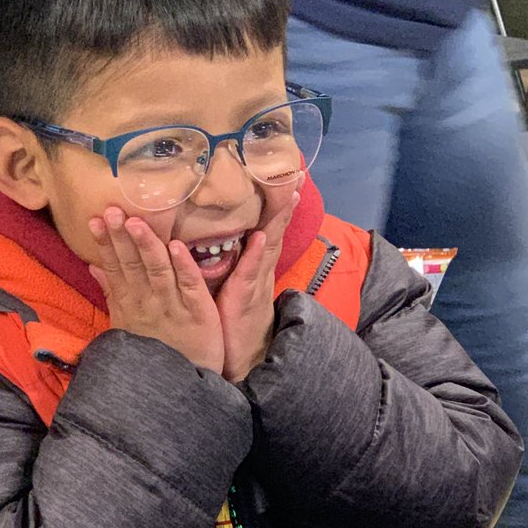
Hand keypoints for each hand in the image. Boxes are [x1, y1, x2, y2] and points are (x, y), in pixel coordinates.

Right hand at [87, 207, 224, 373]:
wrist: (182, 387)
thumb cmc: (156, 351)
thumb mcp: (126, 323)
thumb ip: (112, 292)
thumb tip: (93, 265)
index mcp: (130, 304)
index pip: (114, 268)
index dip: (106, 244)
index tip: (95, 219)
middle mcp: (148, 303)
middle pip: (133, 265)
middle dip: (121, 238)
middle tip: (111, 211)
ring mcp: (173, 307)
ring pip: (158, 271)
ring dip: (147, 246)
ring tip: (136, 223)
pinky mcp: (199, 313)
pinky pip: (190, 286)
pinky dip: (183, 266)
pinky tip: (175, 246)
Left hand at [216, 191, 299, 382]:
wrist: (242, 357)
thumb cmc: (234, 319)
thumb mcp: (234, 283)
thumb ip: (235, 260)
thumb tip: (231, 235)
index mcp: (257, 263)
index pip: (269, 225)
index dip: (277, 200)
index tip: (286, 172)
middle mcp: (261, 268)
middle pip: (276, 227)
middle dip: (286, 199)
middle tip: (297, 170)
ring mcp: (256, 282)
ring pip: (270, 244)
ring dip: (279, 218)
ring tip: (289, 192)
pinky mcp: (245, 297)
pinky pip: (251, 273)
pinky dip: (257, 254)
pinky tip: (261, 237)